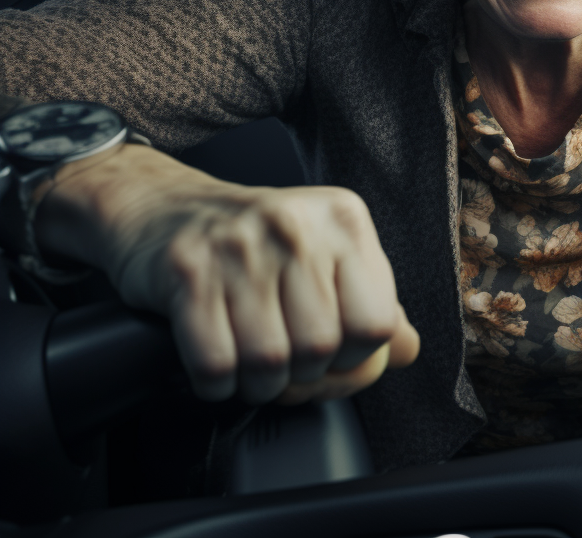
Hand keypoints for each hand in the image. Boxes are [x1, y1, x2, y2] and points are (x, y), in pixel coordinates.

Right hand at [34, 143, 419, 402]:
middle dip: (303, 374)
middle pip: (321, 348)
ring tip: (251, 361)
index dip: (357, 357)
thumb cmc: (256, 240)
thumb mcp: (326, 253)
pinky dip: (216, 383)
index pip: (377, 323)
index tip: (334, 351)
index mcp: (343, 219)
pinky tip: (218, 361)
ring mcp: (239, 245)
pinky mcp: (187, 271)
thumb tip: (407, 349)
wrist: (163, 207)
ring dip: (259, 383)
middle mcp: (296, 224)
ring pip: (269, 363)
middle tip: (285, 360)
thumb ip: (372, 300)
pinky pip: (215, 366)